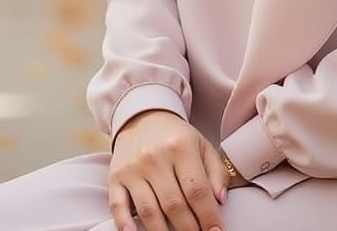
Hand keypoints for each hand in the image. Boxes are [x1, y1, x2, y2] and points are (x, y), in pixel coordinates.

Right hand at [109, 110, 228, 230]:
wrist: (143, 117)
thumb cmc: (176, 137)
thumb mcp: (202, 145)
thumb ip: (217, 171)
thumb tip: (220, 199)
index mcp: (181, 148)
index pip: (197, 190)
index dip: (208, 216)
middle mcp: (155, 158)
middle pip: (174, 205)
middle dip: (189, 229)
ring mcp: (133, 169)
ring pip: (149, 211)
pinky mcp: (116, 178)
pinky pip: (118, 206)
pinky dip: (125, 224)